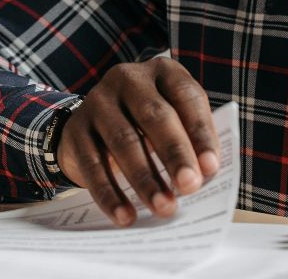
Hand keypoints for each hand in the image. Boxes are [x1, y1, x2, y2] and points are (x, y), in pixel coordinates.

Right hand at [56, 57, 219, 225]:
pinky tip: (125, 215)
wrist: (96, 124)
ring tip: (163, 207)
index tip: (211, 168)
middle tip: (189, 186)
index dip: (200, 132)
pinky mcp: (76, 128)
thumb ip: (191, 141)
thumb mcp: (174, 120)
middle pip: (154, 115)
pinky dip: (109, 193)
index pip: (186, 97)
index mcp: (163, 72)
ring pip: (123, 140)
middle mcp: (128, 78)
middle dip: (174, 154)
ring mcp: (98, 101)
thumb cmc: (150, 125)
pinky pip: (92, 163)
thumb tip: (204, 177)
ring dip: (145, 178)